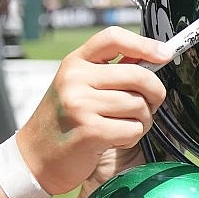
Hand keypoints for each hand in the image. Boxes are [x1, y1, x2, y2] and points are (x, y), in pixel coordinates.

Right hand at [17, 27, 166, 193]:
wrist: (33, 158)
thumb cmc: (62, 123)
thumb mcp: (77, 87)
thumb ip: (108, 72)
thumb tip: (151, 59)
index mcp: (74, 63)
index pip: (113, 38)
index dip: (144, 44)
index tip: (164, 54)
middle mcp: (76, 79)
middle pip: (138, 75)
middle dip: (154, 93)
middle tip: (149, 105)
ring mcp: (81, 104)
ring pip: (139, 105)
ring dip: (141, 121)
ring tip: (121, 126)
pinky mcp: (90, 131)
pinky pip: (133, 129)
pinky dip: (131, 137)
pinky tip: (113, 139)